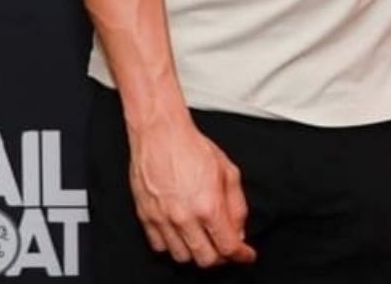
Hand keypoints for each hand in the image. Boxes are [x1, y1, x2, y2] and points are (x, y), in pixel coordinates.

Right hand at [127, 116, 255, 267]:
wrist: (160, 132)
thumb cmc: (190, 146)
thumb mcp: (228, 172)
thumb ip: (237, 206)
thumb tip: (238, 230)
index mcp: (208, 207)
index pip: (228, 247)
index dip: (241, 255)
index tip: (245, 254)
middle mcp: (184, 217)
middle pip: (206, 259)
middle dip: (220, 257)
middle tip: (224, 248)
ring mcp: (163, 218)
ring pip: (182, 257)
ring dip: (196, 253)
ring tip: (202, 241)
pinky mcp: (146, 215)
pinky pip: (159, 245)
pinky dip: (172, 246)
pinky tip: (180, 235)